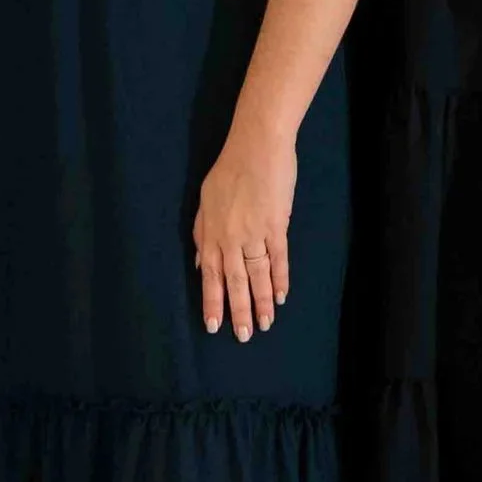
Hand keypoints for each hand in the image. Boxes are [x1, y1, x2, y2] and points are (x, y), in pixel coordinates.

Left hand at [194, 123, 295, 343]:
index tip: (213, 325)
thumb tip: (200, 264)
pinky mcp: (276, 225)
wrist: (256, 145)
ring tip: (265, 325)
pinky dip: (280, 279)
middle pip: (233, 281)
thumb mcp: (206, 200)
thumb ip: (202, 233)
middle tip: (242, 336)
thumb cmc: (230, 168)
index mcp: (210, 231)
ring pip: (256, 275)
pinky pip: (278, 258)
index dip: (212, 301)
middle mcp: (229, 236)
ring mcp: (253, 232)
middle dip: (238, 310)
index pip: (210, 274)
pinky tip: (282, 296)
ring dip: (262, 301)